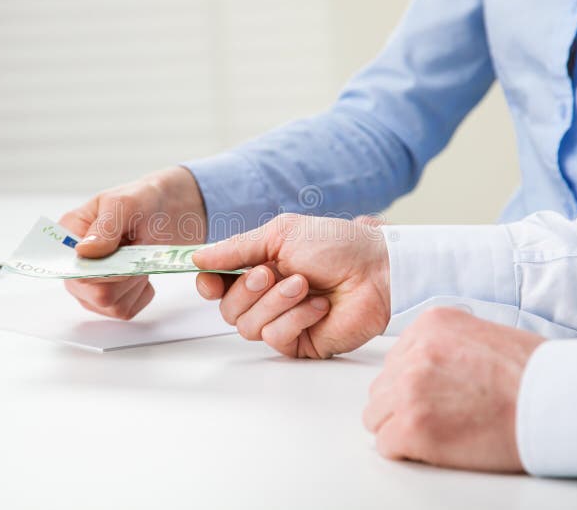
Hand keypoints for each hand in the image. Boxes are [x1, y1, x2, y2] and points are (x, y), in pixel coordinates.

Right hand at [60, 166, 205, 318]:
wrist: (169, 210)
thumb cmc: (143, 201)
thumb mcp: (125, 203)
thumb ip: (105, 227)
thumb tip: (84, 251)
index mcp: (68, 235)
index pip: (72, 271)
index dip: (99, 271)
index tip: (121, 254)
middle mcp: (74, 265)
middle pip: (95, 294)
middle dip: (126, 275)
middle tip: (137, 250)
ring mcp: (89, 286)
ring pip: (111, 305)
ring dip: (135, 283)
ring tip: (139, 258)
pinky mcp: (110, 299)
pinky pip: (125, 311)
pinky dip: (141, 292)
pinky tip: (142, 272)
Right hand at [192, 213, 389, 358]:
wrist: (377, 270)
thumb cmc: (338, 245)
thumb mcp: (281, 234)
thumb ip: (237, 248)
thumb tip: (199, 258)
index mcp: (260, 266)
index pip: (218, 285)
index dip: (210, 285)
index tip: (210, 282)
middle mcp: (268, 296)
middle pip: (228, 309)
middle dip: (247, 290)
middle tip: (271, 273)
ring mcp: (283, 320)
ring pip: (248, 326)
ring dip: (275, 302)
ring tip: (303, 285)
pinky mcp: (300, 342)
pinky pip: (276, 337)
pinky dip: (296, 318)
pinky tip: (318, 306)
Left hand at [363, 307, 544, 471]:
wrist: (557, 401)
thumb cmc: (534, 373)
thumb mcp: (481, 335)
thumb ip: (443, 346)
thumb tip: (426, 368)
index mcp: (429, 325)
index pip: (395, 359)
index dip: (413, 383)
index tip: (435, 395)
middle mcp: (414, 352)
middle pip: (382, 387)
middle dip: (403, 405)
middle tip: (438, 417)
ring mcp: (410, 388)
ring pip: (376, 416)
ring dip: (401, 427)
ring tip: (440, 432)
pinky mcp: (413, 426)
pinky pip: (386, 444)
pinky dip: (408, 451)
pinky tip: (437, 448)